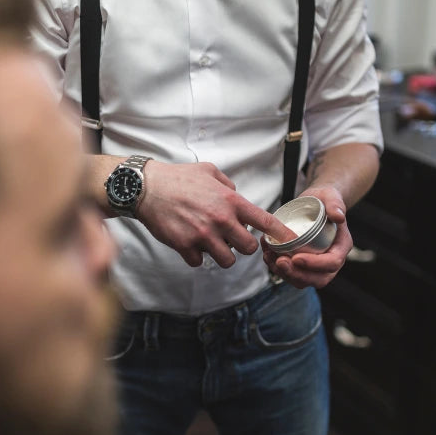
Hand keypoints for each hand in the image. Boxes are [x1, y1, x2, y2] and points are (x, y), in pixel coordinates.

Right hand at [136, 161, 295, 267]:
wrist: (147, 187)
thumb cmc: (178, 177)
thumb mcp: (209, 171)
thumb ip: (227, 185)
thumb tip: (235, 194)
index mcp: (231, 201)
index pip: (265, 221)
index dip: (280, 233)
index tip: (288, 241)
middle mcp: (221, 220)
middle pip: (248, 248)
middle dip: (243, 246)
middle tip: (233, 240)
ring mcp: (203, 235)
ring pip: (227, 261)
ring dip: (222, 255)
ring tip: (211, 245)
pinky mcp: (185, 246)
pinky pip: (199, 262)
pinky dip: (196, 257)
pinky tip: (190, 245)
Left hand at [262, 186, 351, 288]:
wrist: (314, 203)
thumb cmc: (324, 200)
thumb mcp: (330, 196)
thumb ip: (335, 204)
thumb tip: (338, 217)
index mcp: (341, 246)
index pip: (332, 262)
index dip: (315, 264)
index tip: (296, 258)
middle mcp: (331, 260)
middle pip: (318, 279)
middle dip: (297, 274)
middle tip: (279, 262)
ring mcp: (316, 266)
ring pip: (302, 280)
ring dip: (284, 273)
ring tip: (269, 256)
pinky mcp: (302, 265)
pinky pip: (291, 274)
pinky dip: (277, 269)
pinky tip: (267, 255)